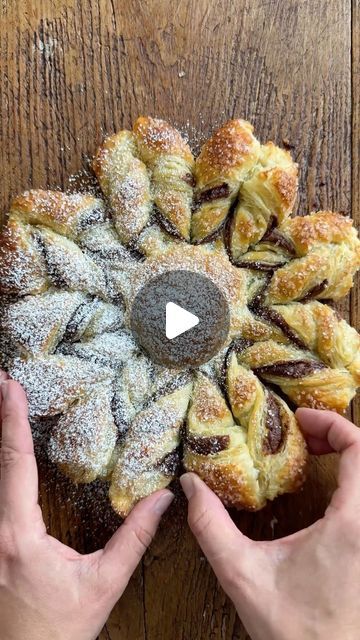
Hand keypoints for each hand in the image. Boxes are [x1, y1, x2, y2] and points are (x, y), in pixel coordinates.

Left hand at [0, 372, 173, 639]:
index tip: (10, 386)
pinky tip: (6, 452)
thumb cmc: (59, 629)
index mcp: (17, 534)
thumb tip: (164, 499)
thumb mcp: (102, 584)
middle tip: (2, 380)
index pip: (14, 464)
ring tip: (3, 402)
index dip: (12, 421)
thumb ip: (133, 539)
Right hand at [181, 408, 359, 639]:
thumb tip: (191, 487)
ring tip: (311, 450)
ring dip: (347, 454)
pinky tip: (323, 485)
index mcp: (352, 523)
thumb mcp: (243, 574)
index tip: (300, 418)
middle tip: (301, 433)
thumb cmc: (296, 629)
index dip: (333, 423)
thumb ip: (212, 527)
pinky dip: (352, 477)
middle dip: (337, 434)